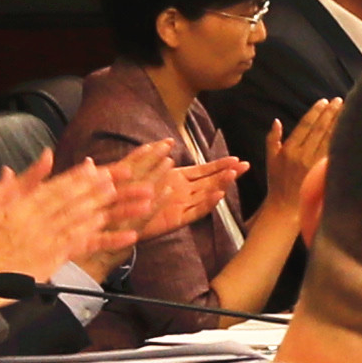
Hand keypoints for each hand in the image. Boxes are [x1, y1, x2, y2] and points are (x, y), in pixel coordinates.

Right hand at [0, 149, 106, 289]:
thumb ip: (2, 190)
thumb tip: (9, 169)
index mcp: (19, 209)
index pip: (51, 189)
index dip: (73, 177)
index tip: (91, 167)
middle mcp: (36, 222)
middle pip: (68, 200)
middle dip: (91, 186)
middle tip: (112, 175)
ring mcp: (46, 241)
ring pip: (75, 219)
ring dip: (97, 205)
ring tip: (114, 192)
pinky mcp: (53, 258)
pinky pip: (76, 243)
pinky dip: (92, 233)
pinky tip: (104, 223)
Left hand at [132, 146, 247, 237]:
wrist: (116, 221)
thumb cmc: (128, 196)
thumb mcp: (139, 170)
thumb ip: (153, 155)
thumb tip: (168, 141)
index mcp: (177, 180)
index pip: (204, 171)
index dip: (220, 165)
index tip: (235, 159)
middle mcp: (183, 193)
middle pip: (211, 181)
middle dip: (228, 173)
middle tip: (245, 166)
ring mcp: (182, 206)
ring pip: (207, 194)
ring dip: (221, 185)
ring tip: (233, 175)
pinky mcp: (176, 220)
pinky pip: (196, 212)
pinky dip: (207, 204)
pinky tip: (218, 195)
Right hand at [259, 99, 340, 225]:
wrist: (286, 205)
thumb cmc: (277, 180)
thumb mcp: (270, 158)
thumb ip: (272, 139)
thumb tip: (277, 121)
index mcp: (289, 150)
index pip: (305, 126)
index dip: (315, 113)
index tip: (324, 101)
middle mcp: (303, 155)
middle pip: (320, 130)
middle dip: (330, 113)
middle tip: (339, 100)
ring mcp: (315, 164)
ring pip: (329, 139)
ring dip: (338, 123)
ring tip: (346, 110)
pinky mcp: (323, 172)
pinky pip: (334, 152)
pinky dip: (341, 140)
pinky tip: (348, 130)